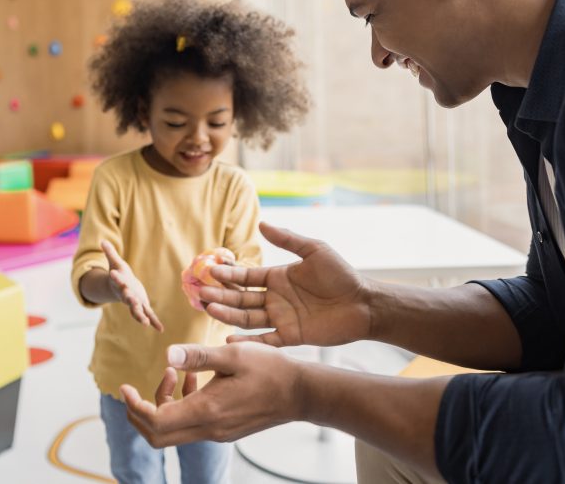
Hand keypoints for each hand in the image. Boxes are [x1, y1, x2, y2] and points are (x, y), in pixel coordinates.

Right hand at [102, 240, 163, 331]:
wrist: (120, 288)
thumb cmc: (119, 274)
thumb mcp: (115, 263)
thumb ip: (110, 253)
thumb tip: (101, 240)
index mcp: (121, 283)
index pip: (117, 279)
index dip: (115, 276)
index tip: (113, 274)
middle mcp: (127, 294)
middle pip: (127, 297)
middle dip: (129, 299)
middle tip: (130, 299)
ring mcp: (135, 301)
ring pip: (137, 310)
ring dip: (140, 316)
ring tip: (144, 323)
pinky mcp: (143, 305)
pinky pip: (149, 314)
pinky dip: (154, 321)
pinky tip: (160, 329)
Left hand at [121, 342, 303, 446]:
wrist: (301, 394)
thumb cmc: (271, 370)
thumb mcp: (233, 354)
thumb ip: (198, 356)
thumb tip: (166, 353)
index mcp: (207, 410)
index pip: (155, 421)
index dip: (134, 406)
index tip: (125, 387)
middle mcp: (209, 428)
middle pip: (157, 436)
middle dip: (140, 412)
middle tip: (136, 387)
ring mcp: (217, 433)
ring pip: (173, 432)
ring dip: (162, 405)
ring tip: (172, 373)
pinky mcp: (225, 430)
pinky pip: (191, 426)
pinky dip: (181, 406)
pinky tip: (193, 380)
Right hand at [201, 222, 369, 346]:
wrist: (363, 303)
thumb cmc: (341, 274)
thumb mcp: (314, 250)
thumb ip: (287, 239)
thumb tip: (261, 223)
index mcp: (277, 277)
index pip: (246, 277)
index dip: (228, 274)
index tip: (210, 271)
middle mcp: (275, 298)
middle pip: (241, 298)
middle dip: (221, 295)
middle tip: (201, 294)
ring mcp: (281, 318)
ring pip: (248, 318)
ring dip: (228, 314)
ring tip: (210, 309)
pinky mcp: (291, 336)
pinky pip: (265, 340)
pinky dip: (248, 341)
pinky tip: (229, 339)